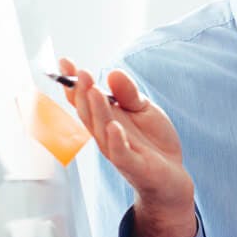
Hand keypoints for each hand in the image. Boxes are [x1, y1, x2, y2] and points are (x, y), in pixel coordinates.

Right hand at [59, 58, 196, 236]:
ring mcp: (117, 150)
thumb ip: (129, 94)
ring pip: (102, 130)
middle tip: (79, 71)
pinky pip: (121, 153)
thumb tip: (113, 73)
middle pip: (88, 113)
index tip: (65, 61)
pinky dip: (116, 140)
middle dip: (82, 92)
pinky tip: (113, 127)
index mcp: (106, 118)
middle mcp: (106, 134)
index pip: (85, 99)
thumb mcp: (144, 110)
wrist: (171, 176)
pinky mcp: (134, 165)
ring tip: (92, 89)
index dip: (73, 82)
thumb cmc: (152, 142)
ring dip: (96, 110)